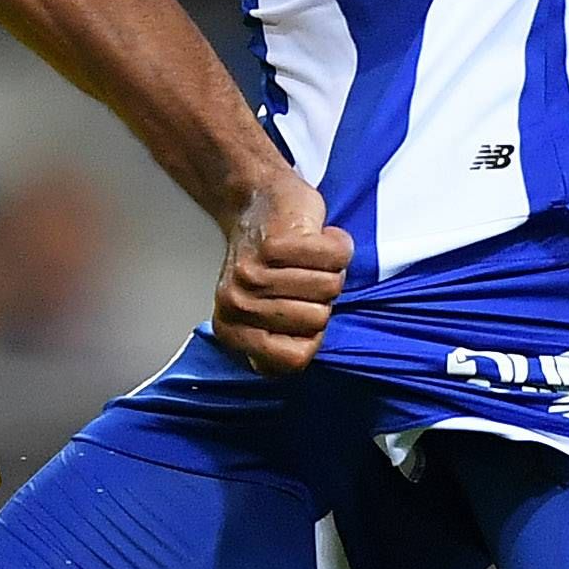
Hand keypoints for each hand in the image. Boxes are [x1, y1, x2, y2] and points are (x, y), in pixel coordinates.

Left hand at [212, 174, 350, 374]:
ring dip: (330, 267)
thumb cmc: (271, 260)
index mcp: (232, 330)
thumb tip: (279, 369)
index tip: (299, 309)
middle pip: (318, 321)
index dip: (311, 336)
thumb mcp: (266, 313)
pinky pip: (335, 257)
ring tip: (306, 255)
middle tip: (302, 274)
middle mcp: (237, 304)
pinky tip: (316, 235)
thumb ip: (273, 345)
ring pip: (330, 288)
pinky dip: (336, 243)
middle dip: (322, 296)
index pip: (293, 361)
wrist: (258, 198)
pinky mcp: (276, 243)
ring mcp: (253, 274)